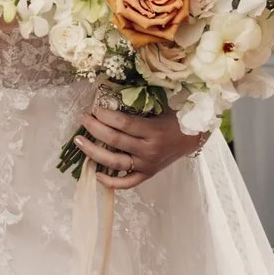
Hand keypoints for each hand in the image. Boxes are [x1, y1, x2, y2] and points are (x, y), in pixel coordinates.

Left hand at [72, 101, 206, 191]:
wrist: (194, 137)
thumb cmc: (176, 117)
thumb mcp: (161, 106)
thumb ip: (140, 102)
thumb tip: (111, 91)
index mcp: (154, 131)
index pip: (123, 123)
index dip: (105, 116)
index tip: (94, 108)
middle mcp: (149, 150)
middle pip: (115, 141)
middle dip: (94, 128)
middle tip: (84, 119)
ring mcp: (147, 165)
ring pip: (115, 162)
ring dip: (93, 152)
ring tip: (79, 142)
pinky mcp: (147, 174)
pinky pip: (127, 182)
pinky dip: (111, 182)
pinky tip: (96, 174)